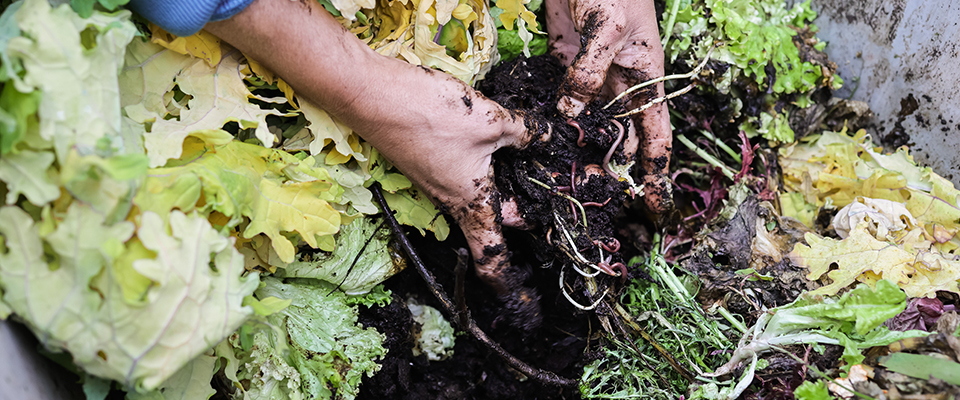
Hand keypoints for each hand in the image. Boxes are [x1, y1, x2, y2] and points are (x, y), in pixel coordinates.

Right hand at [207, 0, 540, 321]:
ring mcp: (436, 177)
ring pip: (479, 190)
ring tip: (534, 163)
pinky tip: (500, 135)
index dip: (502, 275)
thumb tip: (548, 135)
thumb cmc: (431, 116)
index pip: (490, 252)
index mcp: (470, 202)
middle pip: (491, 217)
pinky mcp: (426, 156)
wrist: (371, 94)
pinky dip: (486, 160)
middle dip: (520, 213)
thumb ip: (525, 131)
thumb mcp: (490, 121)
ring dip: (504, 182)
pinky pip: (463, 169)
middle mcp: (451, 197)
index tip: (512, 291)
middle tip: (552, 200)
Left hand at [545, 0, 673, 212]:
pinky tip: (543, 142)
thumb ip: (589, 72)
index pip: (655, 134)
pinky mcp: (567, 65)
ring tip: (565, 179)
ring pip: (589, 123)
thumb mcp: (607, 28)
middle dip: (609, 167)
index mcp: (646, 76)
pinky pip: (564, 100)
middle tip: (593, 197)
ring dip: (579, 149)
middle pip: (619, 136)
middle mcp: (622, 82)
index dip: (656, 172)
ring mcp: (593, 75)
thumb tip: (572, 111)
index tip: (656, 206)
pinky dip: (556, 120)